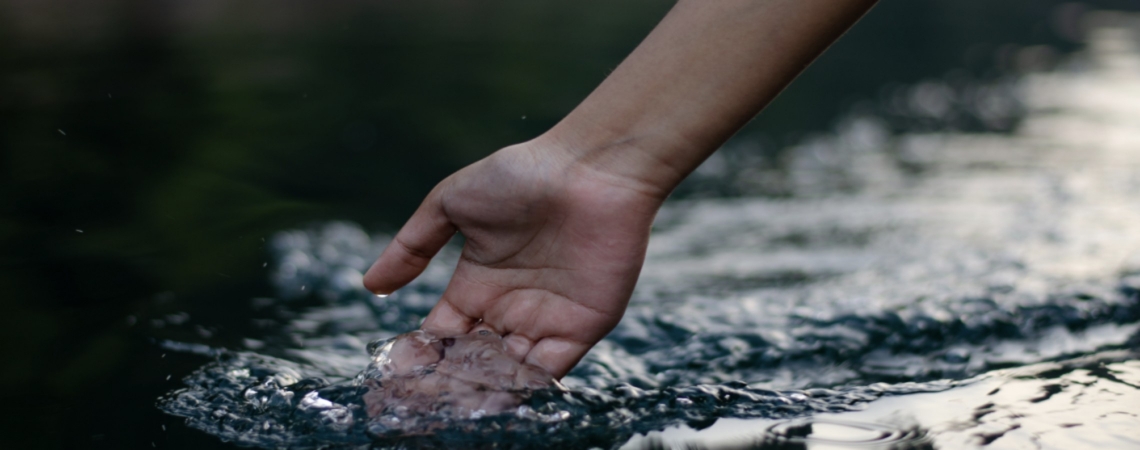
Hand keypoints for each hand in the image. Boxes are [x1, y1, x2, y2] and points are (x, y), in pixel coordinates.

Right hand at [363, 137, 663, 377]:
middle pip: (473, 362)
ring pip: (510, 373)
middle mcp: (509, 309)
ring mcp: (546, 320)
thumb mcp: (451, 202)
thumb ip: (412, 245)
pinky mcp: (582, 327)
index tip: (399, 374)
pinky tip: (498, 392)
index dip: (422, 357)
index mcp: (477, 284)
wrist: (590, 169)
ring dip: (484, 389)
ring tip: (457, 401)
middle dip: (449, 383)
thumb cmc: (522, 174)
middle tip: (424, 400)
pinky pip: (550, 370)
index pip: (443, 335)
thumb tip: (370, 284)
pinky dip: (525, 386)